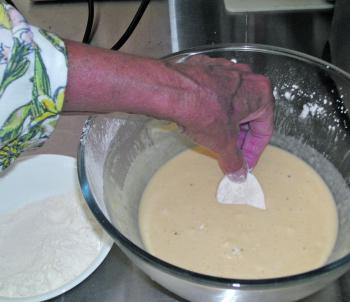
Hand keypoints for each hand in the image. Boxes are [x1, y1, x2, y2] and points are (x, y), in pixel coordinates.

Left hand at [166, 55, 273, 179]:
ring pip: (232, 104)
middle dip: (240, 137)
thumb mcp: (222, 143)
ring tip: (216, 139)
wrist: (170, 90)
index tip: (247, 161)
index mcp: (259, 92)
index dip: (254, 151)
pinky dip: (213, 110)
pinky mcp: (206, 71)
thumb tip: (237, 169)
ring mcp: (224, 71)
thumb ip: (234, 160)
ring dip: (227, 124)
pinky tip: (203, 122)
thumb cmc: (200, 106)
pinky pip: (215, 95)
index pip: (264, 129)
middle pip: (249, 115)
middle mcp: (245, 77)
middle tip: (232, 153)